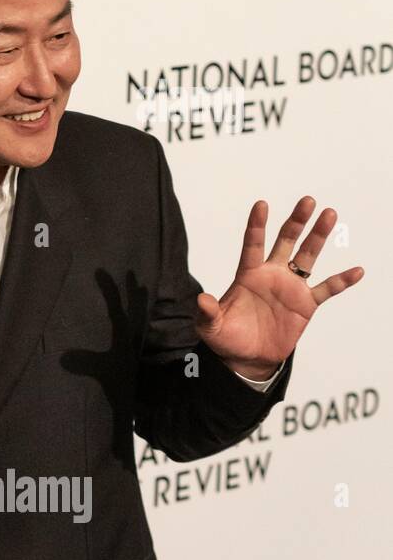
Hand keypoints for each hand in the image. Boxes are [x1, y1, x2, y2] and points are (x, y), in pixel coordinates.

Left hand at [196, 196, 363, 378]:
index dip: (256, 225)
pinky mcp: (306, 304)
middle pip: (286, 242)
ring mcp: (290, 288)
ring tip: (329, 215)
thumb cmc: (226, 338)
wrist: (247, 358)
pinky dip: (342, 281)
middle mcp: (271, 275)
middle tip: (308, 201)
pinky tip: (356, 270)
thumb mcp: (210, 327)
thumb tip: (202, 300)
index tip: (261, 204)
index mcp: (247, 275)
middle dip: (296, 221)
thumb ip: (207, 313)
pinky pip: (327, 289)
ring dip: (318, 237)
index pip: (252, 245)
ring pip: (308, 256)